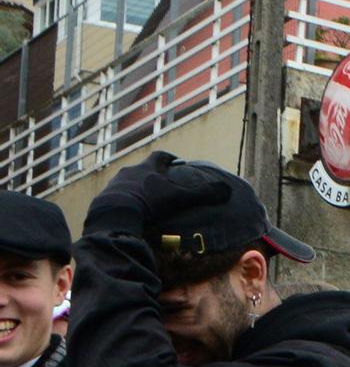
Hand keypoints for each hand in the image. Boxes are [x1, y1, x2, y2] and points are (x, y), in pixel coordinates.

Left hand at [88, 150, 208, 228]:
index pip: (160, 156)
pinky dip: (126, 199)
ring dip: (137, 186)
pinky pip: (118, 195)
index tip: (176, 162)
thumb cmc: (149, 201)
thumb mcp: (179, 197)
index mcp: (148, 167)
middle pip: (143, 168)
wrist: (116, 210)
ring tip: (146, 198)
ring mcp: (116, 183)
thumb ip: (202, 194)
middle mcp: (131, 170)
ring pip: (129, 181)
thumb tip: (227, 190)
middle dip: (152, 174)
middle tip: (162, 183)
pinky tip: (131, 210)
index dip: (169, 158)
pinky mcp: (105, 196)